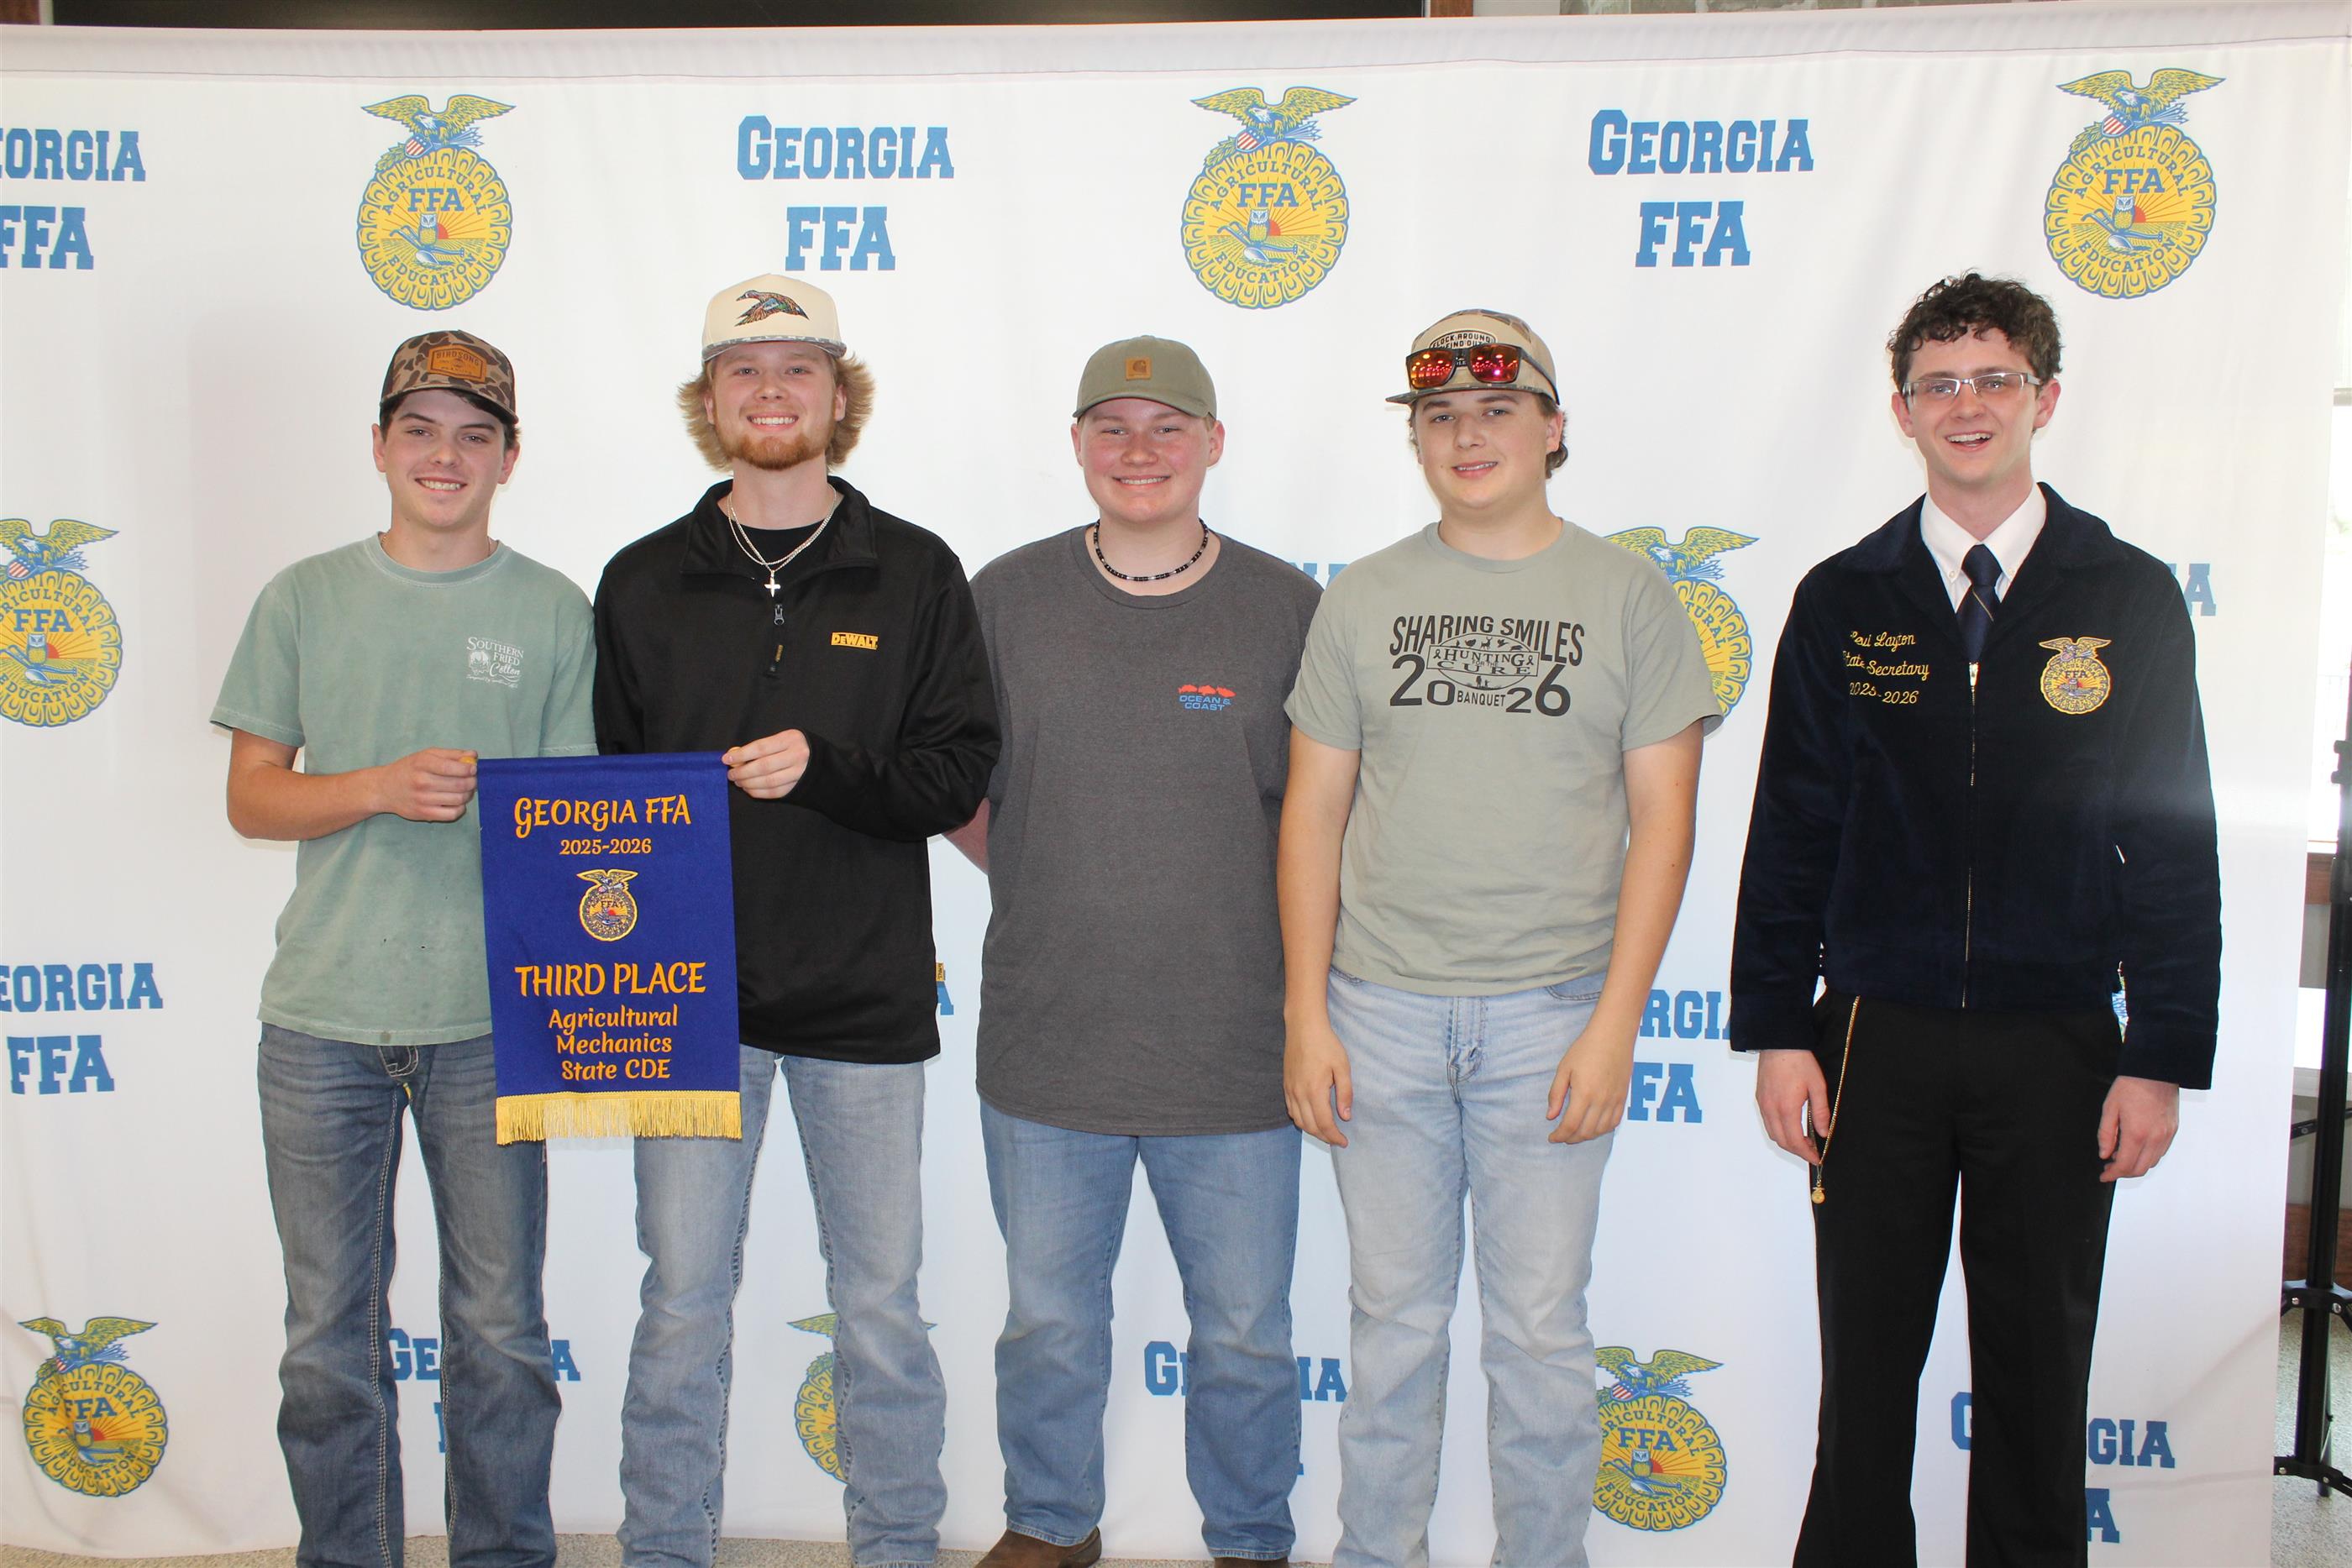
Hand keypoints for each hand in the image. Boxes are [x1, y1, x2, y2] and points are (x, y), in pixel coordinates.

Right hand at [373, 748, 475, 821]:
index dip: (468, 769)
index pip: (451, 767)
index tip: (473, 769)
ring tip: (465, 790)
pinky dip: (460, 808)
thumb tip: (473, 755)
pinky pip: (452, 814)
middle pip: (459, 784)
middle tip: (472, 780)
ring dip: (468, 795)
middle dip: (472, 782)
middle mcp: (422, 782)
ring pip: (458, 799)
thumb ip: (451, 754)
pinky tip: (457, 802)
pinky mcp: (424, 814)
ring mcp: (423, 799)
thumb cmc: (408, 769)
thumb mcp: (426, 755)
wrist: (384, 788)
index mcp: (422, 764)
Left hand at [724, 729, 809, 798]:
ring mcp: (800, 773)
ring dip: (749, 784)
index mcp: (791, 739)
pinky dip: (759, 793)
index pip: (761, 748)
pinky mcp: (798, 787)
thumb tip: (735, 756)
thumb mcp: (782, 739)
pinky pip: (775, 792)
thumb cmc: (795, 746)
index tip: (727, 759)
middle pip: (763, 767)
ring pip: (768, 782)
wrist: (822, 760)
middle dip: (743, 772)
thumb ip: (761, 747)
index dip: (741, 755)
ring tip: (738, 782)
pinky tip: (749, 789)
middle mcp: (797, 756)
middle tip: (731, 774)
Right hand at [1284, 1018, 1353, 1147]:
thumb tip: (1345, 1116)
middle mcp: (1299, 1094)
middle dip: (1325, 1137)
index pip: (1324, 1124)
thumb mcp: (1343, 1067)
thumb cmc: (1326, 1044)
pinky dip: (1301, 1120)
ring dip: (1312, 1131)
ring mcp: (1290, 1090)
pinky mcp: (1286, 1085)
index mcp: (1314, 1091)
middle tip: (1338, 1140)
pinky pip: (1291, 1110)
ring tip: (1326, 1132)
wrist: (1303, 1027)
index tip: (1344, 1142)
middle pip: (1310, 1126)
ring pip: (1299, 1121)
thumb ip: (1345, 1093)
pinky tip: (1312, 1118)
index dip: (1334, 1137)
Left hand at [1547, 1023, 1633, 1143]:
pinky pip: (1614, 1122)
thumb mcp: (1564, 1069)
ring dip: (1586, 1136)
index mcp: (1584, 1093)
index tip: (1552, 1137)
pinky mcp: (1623, 1098)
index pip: (1570, 1125)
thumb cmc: (1586, 1049)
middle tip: (1561, 1136)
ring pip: (1600, 1130)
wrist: (1613, 1035)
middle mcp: (1601, 1101)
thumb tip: (1550, 1117)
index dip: (1559, 1136)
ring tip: (1575, 1133)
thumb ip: (1556, 1095)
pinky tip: (1593, 1127)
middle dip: (1571, 1139)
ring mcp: (1614, 1100)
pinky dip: (1602, 1130)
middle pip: (1585, 1132)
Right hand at [1756, 1048, 1830, 1165]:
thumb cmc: (1799, 1061)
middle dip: (1797, 1151)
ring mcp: (1763, 1104)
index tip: (1817, 1158)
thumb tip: (1824, 1132)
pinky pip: (1768, 1123)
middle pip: (1782, 1142)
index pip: (1795, 1141)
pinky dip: (1779, 1131)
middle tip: (1812, 1151)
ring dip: (1787, 1142)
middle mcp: (1771, 1109)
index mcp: (1786, 1108)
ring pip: (1773, 1134)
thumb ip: (1820, 1112)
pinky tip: (1791, 1126)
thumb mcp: (1817, 1086)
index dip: (1807, 1153)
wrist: (1778, 1043)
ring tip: (1803, 1140)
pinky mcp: (1760, 1098)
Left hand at [2098, 1074, 2178, 1180]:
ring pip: (2151, 1162)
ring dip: (2136, 1164)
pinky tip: (2136, 1146)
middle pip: (2140, 1169)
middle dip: (2123, 1173)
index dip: (2112, 1174)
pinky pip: (2160, 1152)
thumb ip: (2106, 1135)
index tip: (2104, 1176)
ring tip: (2121, 1154)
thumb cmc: (2131, 1086)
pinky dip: (2147, 1156)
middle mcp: (2155, 1138)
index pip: (2125, 1166)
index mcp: (2137, 1134)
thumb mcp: (2110, 1108)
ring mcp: (2167, 1135)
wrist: (2157, 1070)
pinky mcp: (2173, 1130)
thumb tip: (2104, 1154)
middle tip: (2110, 1167)